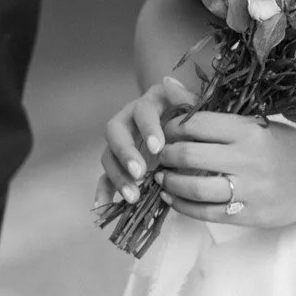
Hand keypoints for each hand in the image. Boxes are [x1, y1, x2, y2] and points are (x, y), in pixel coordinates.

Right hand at [94, 76, 196, 209]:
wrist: (183, 124)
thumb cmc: (189, 115)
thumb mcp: (193, 106)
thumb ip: (188, 100)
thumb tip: (175, 88)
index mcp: (149, 102)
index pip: (143, 111)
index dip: (148, 128)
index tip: (159, 147)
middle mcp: (128, 118)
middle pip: (115, 130)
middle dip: (126, 152)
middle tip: (140, 172)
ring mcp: (120, 141)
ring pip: (108, 154)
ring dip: (118, 175)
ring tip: (133, 197)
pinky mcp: (117, 162)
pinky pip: (104, 176)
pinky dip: (102, 191)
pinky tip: (102, 207)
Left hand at [154, 112, 295, 228]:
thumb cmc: (289, 146)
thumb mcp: (260, 125)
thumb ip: (225, 123)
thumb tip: (183, 111)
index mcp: (247, 131)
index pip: (197, 125)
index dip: (174, 126)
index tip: (165, 129)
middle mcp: (245, 159)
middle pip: (189, 155)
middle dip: (166, 155)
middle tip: (158, 155)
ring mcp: (247, 190)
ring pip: (195, 187)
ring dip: (170, 183)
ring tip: (161, 180)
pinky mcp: (249, 214)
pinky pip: (208, 213)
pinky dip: (184, 207)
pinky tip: (173, 200)